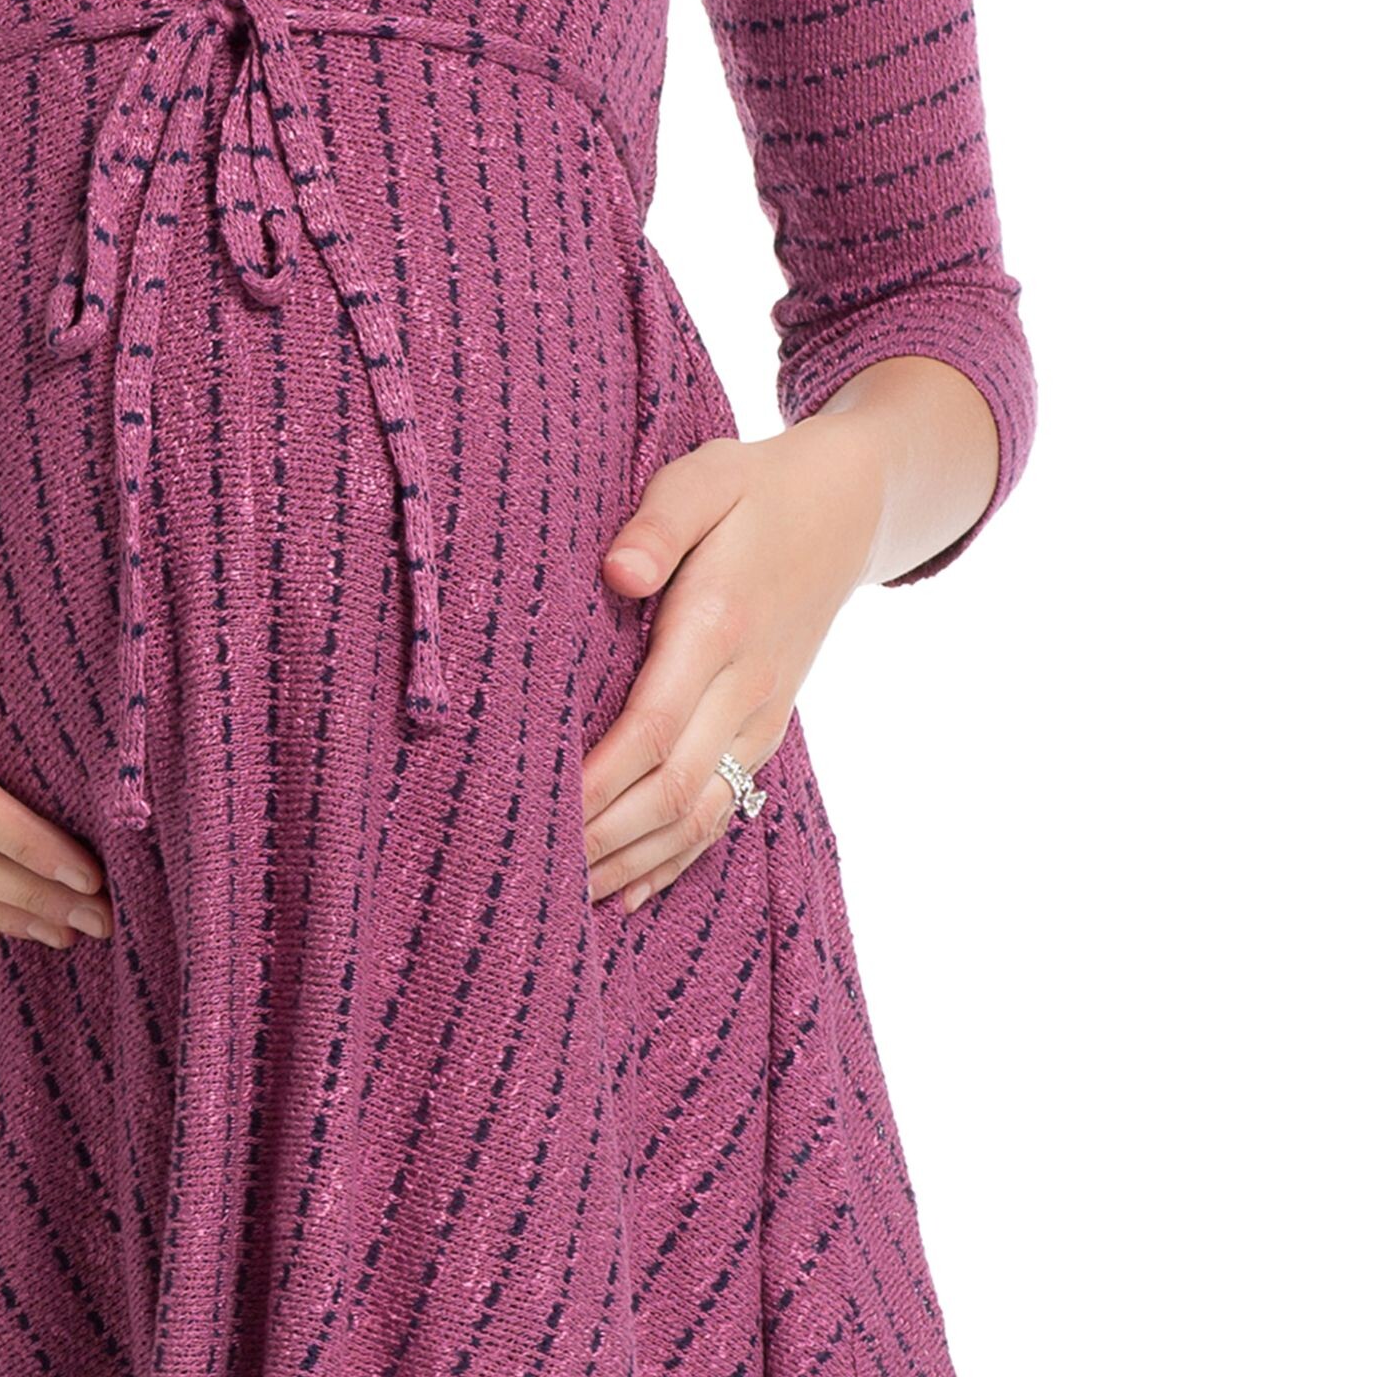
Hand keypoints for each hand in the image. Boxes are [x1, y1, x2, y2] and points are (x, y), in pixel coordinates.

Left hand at [580, 426, 880, 913]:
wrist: (847, 507)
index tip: (536, 813)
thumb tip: (616, 572)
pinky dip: (675, 859)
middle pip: (670, 789)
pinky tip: (627, 893)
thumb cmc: (754, 487)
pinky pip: (722, 809)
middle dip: (599, 838)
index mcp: (719, 626)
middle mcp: (747, 686)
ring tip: (562, 898)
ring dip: (631, 860)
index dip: (594, 782)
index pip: (650, 728)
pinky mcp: (766, 729)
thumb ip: (660, 522)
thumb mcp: (706, 478)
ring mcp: (763, 716)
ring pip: (698, 814)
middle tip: (528, 872)